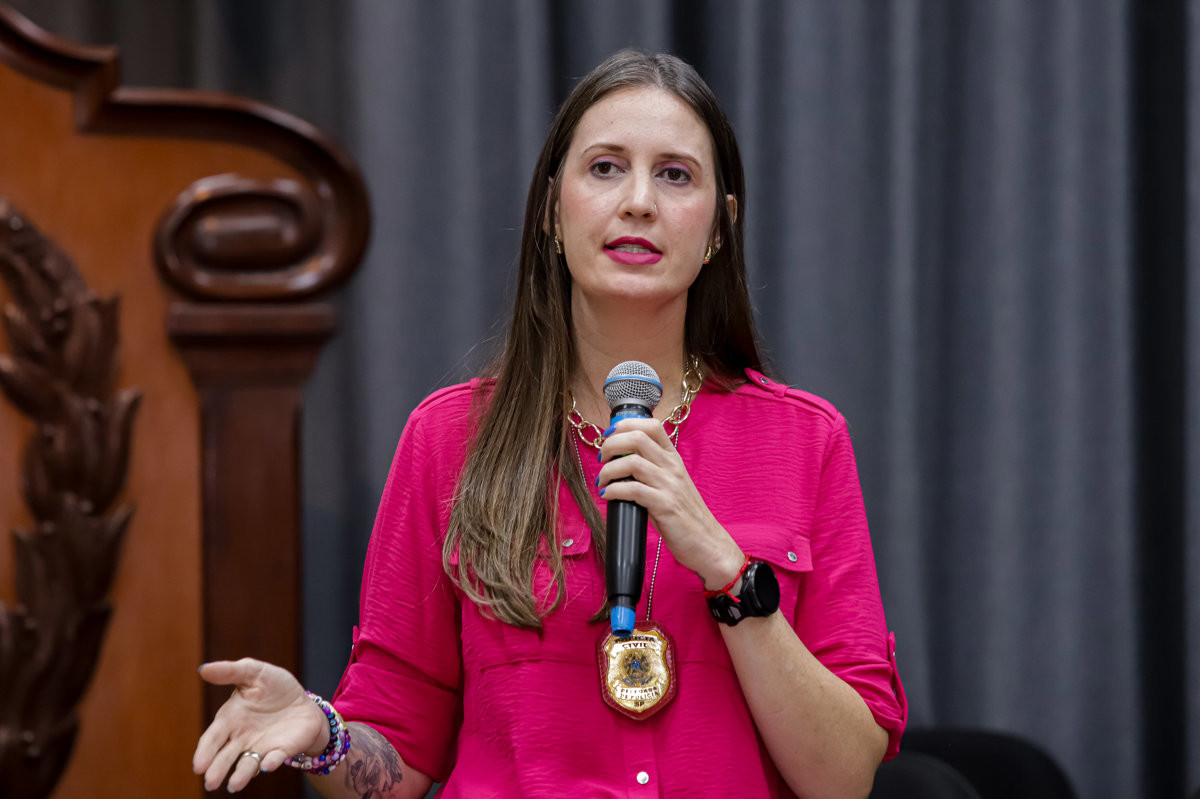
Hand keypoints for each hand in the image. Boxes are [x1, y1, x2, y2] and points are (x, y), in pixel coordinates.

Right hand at [193, 658, 327, 792]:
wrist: (303, 700)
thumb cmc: (274, 687)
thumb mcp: (254, 672)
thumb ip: (230, 672)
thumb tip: (203, 669)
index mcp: (230, 720)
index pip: (213, 738)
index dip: (204, 752)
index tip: (198, 765)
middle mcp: (242, 738)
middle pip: (226, 756)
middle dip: (217, 769)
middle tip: (210, 782)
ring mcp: (261, 747)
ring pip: (247, 764)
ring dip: (241, 774)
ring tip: (234, 784)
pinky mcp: (282, 750)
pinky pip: (276, 758)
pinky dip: (272, 762)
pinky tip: (268, 764)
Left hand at [598, 417, 743, 587]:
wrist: (707, 542)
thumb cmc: (684, 515)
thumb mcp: (670, 484)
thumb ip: (651, 470)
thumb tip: (619, 462)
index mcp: (674, 459)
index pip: (652, 425)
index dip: (626, 425)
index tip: (609, 436)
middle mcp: (672, 467)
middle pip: (638, 438)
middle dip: (611, 444)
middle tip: (601, 458)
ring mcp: (670, 486)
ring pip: (633, 462)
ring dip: (609, 469)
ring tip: (602, 480)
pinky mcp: (665, 506)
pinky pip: (633, 490)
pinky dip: (614, 490)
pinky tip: (607, 495)